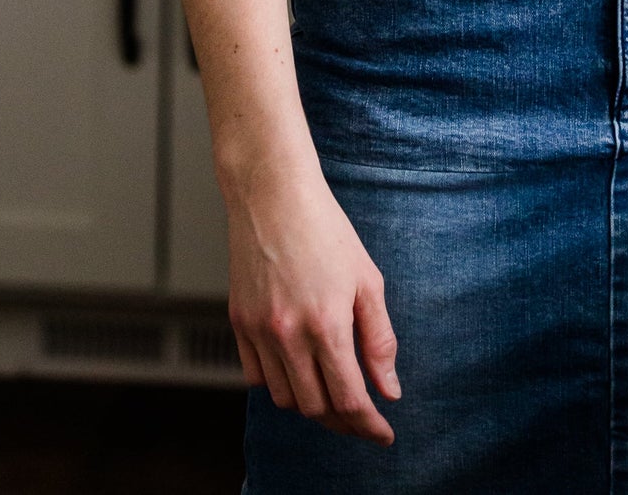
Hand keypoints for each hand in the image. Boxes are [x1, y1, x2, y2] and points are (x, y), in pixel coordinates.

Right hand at [225, 162, 400, 444]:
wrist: (273, 194)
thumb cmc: (324, 229)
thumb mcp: (367, 279)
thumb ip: (379, 340)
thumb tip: (388, 390)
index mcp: (327, 324)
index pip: (349, 399)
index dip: (369, 425)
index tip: (383, 434)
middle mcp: (288, 334)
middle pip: (316, 407)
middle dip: (343, 420)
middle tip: (362, 415)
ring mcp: (259, 330)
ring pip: (284, 398)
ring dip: (311, 404)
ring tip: (331, 390)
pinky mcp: (239, 322)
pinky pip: (256, 377)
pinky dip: (279, 383)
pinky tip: (297, 369)